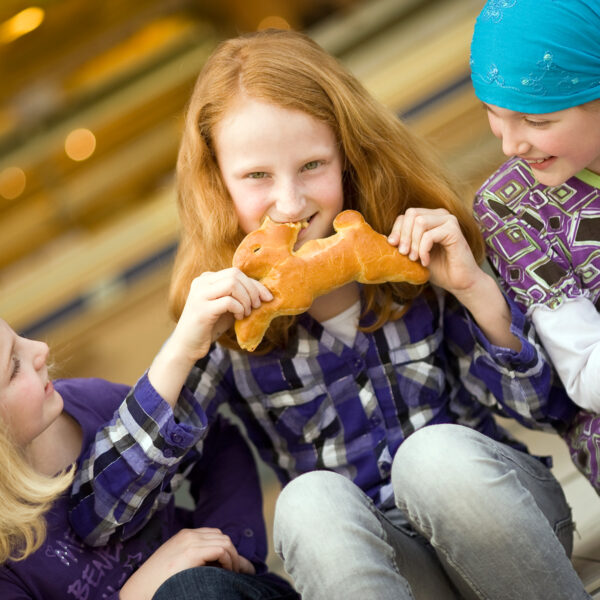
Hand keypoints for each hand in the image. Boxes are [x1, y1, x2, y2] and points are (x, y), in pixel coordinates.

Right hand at [119, 527, 254, 599]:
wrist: (138, 591)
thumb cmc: (157, 584)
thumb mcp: (179, 566)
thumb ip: (196, 559)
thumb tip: (222, 567)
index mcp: (184, 536)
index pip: (215, 536)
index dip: (229, 552)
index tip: (240, 568)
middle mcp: (189, 534)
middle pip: (223, 537)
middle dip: (234, 555)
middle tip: (239, 575)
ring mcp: (190, 541)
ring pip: (225, 542)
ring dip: (234, 560)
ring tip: (232, 577)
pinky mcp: (191, 551)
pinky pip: (221, 550)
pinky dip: (229, 562)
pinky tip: (225, 575)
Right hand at [173, 269, 273, 359]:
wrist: (188, 346)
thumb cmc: (210, 326)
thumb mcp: (227, 307)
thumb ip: (239, 296)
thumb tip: (263, 291)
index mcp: (207, 278)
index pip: (236, 272)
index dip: (255, 284)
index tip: (267, 297)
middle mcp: (201, 282)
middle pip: (235, 274)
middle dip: (252, 290)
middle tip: (257, 305)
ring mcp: (200, 294)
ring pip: (232, 284)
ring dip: (246, 299)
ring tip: (246, 312)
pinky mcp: (202, 309)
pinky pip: (229, 301)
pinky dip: (239, 308)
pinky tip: (238, 317)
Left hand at [389, 208, 520, 349]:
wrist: (459, 282)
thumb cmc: (438, 268)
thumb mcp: (414, 254)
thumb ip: (403, 243)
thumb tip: (383, 238)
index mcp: (430, 217)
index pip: (406, 215)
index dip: (397, 230)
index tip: (393, 247)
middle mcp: (439, 215)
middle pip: (411, 214)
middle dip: (404, 235)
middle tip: (404, 254)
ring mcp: (448, 220)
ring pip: (419, 222)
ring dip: (413, 243)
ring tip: (415, 259)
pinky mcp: (454, 229)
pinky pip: (429, 234)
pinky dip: (423, 249)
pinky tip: (426, 261)